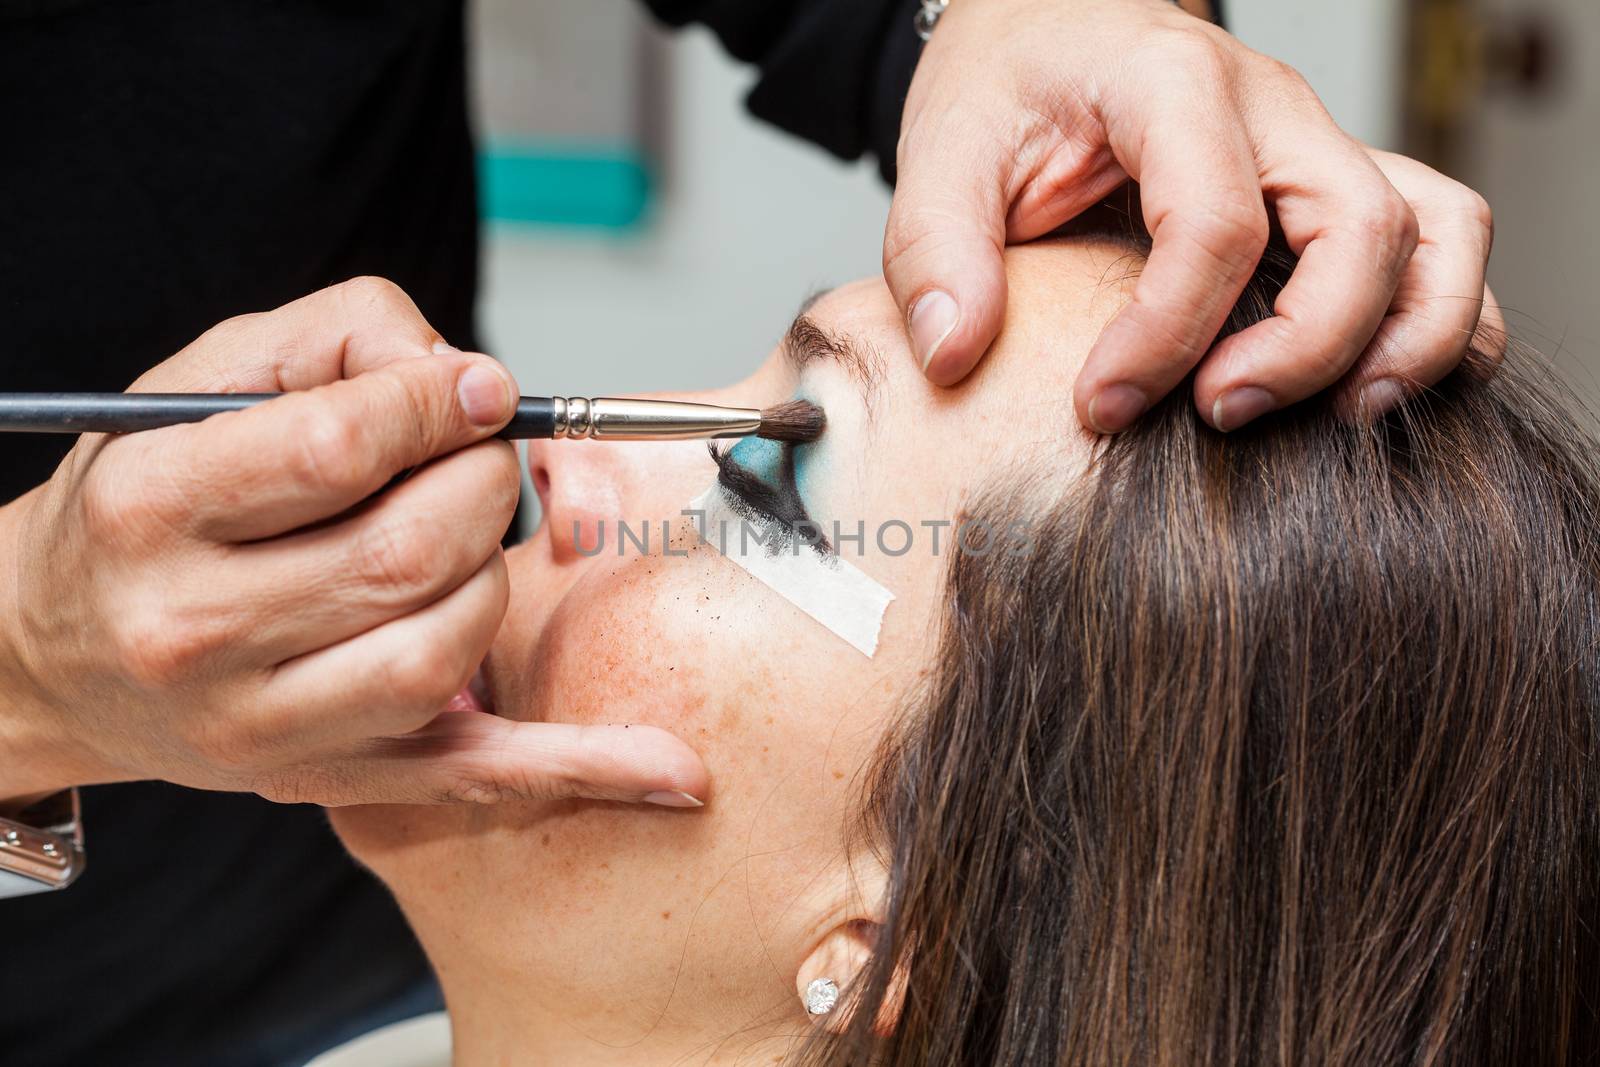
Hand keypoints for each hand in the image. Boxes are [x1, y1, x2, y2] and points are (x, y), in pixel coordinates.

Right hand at [0, 278, 707, 807]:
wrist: (67, 648)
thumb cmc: (153, 499)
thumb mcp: (213, 379)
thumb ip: (344, 341)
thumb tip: (472, 377)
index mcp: (154, 510)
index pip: (340, 447)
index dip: (438, 404)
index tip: (478, 392)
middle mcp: (193, 629)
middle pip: (411, 552)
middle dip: (485, 488)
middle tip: (481, 465)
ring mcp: (260, 724)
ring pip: (446, 645)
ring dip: (495, 575)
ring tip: (468, 543)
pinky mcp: (324, 778)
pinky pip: (470, 780)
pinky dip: (579, 771)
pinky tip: (672, 772)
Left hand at [882, 0, 1503, 430]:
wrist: (1049, 26)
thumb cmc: (1008, 86)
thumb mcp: (942, 152)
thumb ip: (935, 251)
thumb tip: (952, 355)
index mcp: (1172, 84)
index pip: (1213, 222)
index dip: (1165, 335)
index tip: (1099, 406)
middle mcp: (1273, 109)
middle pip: (1362, 225)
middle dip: (1309, 344)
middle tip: (1222, 417)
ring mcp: (1318, 146)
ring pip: (1438, 228)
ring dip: (1412, 336)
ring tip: (1344, 420)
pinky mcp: (1334, 185)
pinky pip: (1440, 241)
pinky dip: (1440, 319)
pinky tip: (1372, 388)